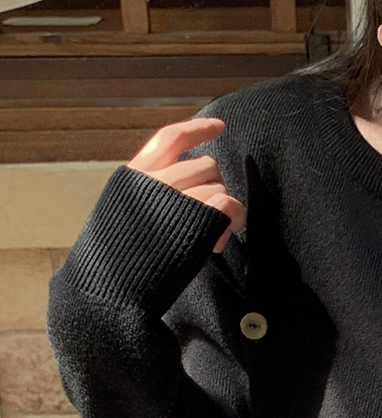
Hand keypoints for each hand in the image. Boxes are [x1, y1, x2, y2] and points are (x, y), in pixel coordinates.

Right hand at [128, 117, 245, 252]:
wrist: (112, 291)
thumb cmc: (121, 263)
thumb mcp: (127, 215)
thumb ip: (152, 195)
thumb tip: (193, 187)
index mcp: (134, 176)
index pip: (169, 138)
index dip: (198, 129)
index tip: (219, 127)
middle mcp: (154, 180)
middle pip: (205, 165)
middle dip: (214, 190)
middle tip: (208, 222)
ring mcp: (175, 197)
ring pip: (219, 186)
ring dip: (223, 211)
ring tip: (210, 238)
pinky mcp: (197, 216)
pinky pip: (230, 205)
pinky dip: (232, 221)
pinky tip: (219, 242)